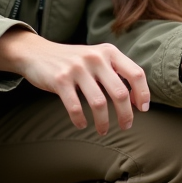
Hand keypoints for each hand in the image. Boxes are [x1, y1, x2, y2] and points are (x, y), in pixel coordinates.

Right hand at [0, 29, 150, 134]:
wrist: (37, 53)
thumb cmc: (73, 61)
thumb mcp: (97, 58)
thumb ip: (115, 72)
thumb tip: (137, 100)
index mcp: (109, 52)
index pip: (136, 74)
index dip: (143, 93)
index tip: (142, 109)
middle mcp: (95, 58)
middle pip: (120, 92)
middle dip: (126, 115)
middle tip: (126, 126)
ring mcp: (77, 68)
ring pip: (99, 103)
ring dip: (104, 122)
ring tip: (103, 130)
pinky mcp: (60, 80)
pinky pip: (76, 107)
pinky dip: (81, 120)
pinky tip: (82, 124)